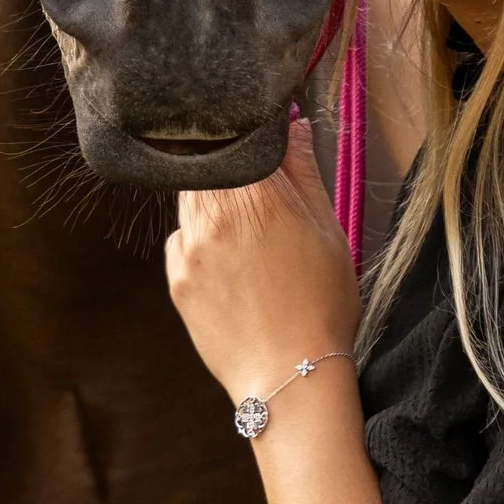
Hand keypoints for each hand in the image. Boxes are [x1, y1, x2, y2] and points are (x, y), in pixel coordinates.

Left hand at [165, 115, 361, 407]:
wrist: (291, 375)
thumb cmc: (321, 304)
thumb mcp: (328, 232)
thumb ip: (304, 173)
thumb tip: (294, 127)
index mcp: (258, 197)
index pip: (239, 139)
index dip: (251, 136)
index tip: (264, 140)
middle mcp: (214, 216)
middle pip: (208, 167)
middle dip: (229, 169)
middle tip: (258, 195)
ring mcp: (189, 249)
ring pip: (191, 202)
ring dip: (213, 204)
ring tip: (248, 239)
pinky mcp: (176, 280)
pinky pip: (181, 242)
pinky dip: (200, 243)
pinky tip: (231, 270)